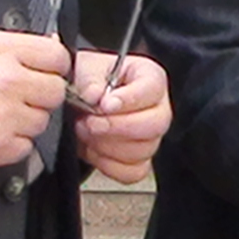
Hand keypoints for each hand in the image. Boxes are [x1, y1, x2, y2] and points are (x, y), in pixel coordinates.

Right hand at [0, 28, 69, 170]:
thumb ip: (9, 45)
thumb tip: (42, 49)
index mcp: (1, 51)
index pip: (57, 58)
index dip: (54, 67)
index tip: (46, 73)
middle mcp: (7, 81)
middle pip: (55, 92)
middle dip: (40, 95)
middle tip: (19, 97)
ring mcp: (4, 116)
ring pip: (41, 122)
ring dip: (25, 121)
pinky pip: (25, 147)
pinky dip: (11, 144)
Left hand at [69, 50, 168, 183]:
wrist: (80, 100)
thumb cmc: (92, 80)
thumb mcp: (87, 67)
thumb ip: (91, 78)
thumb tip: (95, 96)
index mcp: (151, 78)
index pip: (152, 90)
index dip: (129, 99)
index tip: (105, 104)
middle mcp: (158, 108)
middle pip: (155, 124)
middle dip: (117, 126)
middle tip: (91, 122)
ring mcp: (152, 137)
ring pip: (143, 150)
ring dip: (107, 145)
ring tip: (86, 131)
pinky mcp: (140, 160)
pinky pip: (133, 172)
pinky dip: (109, 165)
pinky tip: (94, 149)